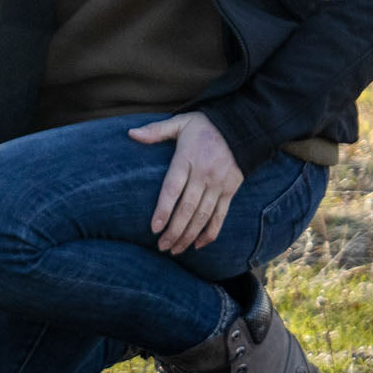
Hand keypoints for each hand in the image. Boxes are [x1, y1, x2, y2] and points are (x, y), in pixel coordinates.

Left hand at [128, 113, 243, 254]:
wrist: (242, 126)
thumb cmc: (204, 126)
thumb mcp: (180, 122)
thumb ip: (156, 131)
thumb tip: (131, 134)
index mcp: (187, 158)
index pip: (173, 188)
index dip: (163, 210)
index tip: (154, 228)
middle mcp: (204, 174)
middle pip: (188, 208)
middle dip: (174, 231)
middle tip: (161, 246)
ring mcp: (219, 184)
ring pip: (203, 216)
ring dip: (189, 236)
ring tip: (174, 249)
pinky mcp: (231, 190)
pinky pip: (221, 216)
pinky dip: (210, 232)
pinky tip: (198, 245)